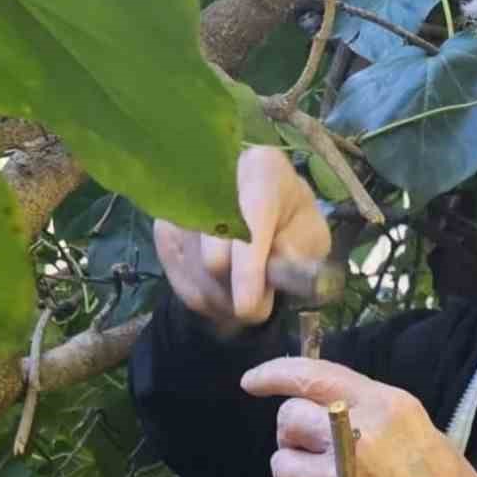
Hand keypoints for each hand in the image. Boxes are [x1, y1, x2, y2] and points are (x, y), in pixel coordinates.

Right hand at [154, 145, 329, 329]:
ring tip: (245, 298)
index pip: (249, 219)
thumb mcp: (312, 236)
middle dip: (236, 293)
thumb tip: (270, 273)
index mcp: (261, 169)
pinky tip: (224, 293)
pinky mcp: (163, 229)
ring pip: (196, 274)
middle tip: (257, 307)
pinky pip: (180, 282)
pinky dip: (205, 299)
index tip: (247, 306)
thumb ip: (299, 253)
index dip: (248, 268)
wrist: (265, 211)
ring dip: (223, 301)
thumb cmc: (293, 224)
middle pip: (213, 256)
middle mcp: (214, 178)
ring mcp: (182, 203)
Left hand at [241, 358, 476, 476]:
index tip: (252, 383)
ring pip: (281, 465)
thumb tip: (327, 415)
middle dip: (294, 437)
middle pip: (288, 419)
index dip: (274, 374)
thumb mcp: (426, 437)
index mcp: (386, 408)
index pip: (313, 376)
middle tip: (315, 457)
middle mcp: (354, 437)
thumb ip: (375, 420)